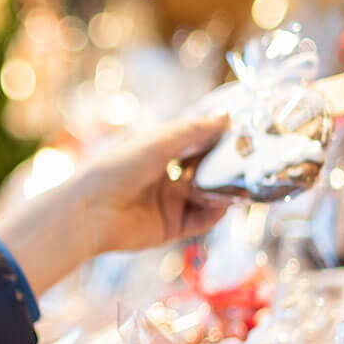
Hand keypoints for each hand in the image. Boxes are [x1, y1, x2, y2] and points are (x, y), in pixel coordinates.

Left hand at [0, 115, 234, 295]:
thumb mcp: (157, 141)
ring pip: (207, 195)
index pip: (195, 142)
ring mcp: (168, 202)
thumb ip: (193, 130)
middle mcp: (165, 175)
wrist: (90, 211)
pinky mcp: (170, 226)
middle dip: (227, 166)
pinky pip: (200, 220)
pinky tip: (226, 203)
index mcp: (157, 150)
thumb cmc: (116, 168)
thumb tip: (226, 117)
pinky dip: (215, 212)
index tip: (244, 132)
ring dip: (225, 189)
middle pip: (205, 170)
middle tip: (253, 159)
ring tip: (244, 182)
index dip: (218, 138)